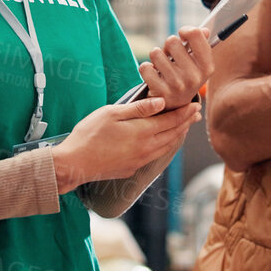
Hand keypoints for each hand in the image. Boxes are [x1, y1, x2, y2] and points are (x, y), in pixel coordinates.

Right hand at [52, 98, 201, 193]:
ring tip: (184, 127)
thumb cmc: (89, 134)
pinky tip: (163, 143)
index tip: (196, 104)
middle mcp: (146, 148)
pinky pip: (156, 156)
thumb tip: (162, 102)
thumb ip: (139, 108)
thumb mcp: (111, 113)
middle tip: (196, 114)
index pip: (171, 120)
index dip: (185, 112)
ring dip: (178, 136)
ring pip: (167, 147)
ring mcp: (140, 161)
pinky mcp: (132, 168)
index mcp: (142, 132)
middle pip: (173, 134)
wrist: (74, 165)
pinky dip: (166, 146)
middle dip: (186, 123)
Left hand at [140, 27, 214, 107]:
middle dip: (168, 45)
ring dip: (156, 56)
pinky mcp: (160, 92)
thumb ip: (200, 44)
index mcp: (207, 66)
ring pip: (156, 53)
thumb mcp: (198, 62)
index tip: (183, 36)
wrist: (177, 105)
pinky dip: (146, 68)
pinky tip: (153, 74)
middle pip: (172, 41)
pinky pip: (145, 67)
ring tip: (162, 65)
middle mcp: (194, 77)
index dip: (185, 31)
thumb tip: (204, 30)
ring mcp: (177, 86)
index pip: (195, 34)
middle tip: (171, 55)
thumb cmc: (186, 76)